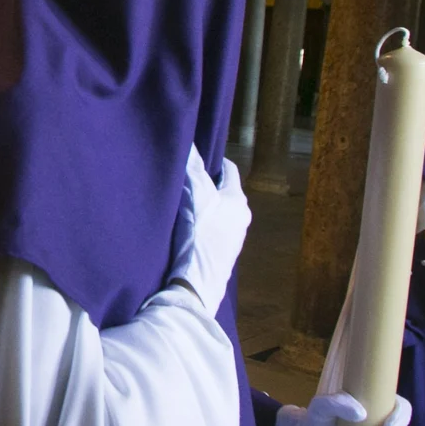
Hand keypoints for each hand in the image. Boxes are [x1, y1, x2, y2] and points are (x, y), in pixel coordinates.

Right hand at [168, 152, 250, 312]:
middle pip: (224, 191)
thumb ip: (192, 167)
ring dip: (205, 206)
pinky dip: (204, 224)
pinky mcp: (225, 255)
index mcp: (239, 199)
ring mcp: (236, 238)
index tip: (194, 158)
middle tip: (183, 179)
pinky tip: (186, 229)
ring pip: (220, 211)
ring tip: (181, 204)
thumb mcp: (195, 194)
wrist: (196, 282)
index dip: (211, 160)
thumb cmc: (199, 233)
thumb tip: (190, 143)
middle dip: (206, 184)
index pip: (229, 169)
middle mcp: (243, 217)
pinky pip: (215, 230)